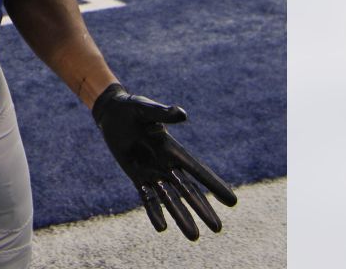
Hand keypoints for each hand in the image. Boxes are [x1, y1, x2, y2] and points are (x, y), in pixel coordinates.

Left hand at [92, 84, 236, 238]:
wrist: (113, 113)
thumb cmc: (133, 108)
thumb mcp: (147, 109)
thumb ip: (164, 113)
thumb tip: (183, 114)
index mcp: (173, 149)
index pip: (198, 171)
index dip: (214, 185)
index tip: (232, 201)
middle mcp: (166, 164)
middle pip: (188, 191)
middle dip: (203, 209)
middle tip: (218, 229)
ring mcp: (152, 172)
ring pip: (170, 200)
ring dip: (182, 218)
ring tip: (194, 237)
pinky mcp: (136, 177)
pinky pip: (147, 198)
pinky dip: (154, 212)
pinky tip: (162, 228)